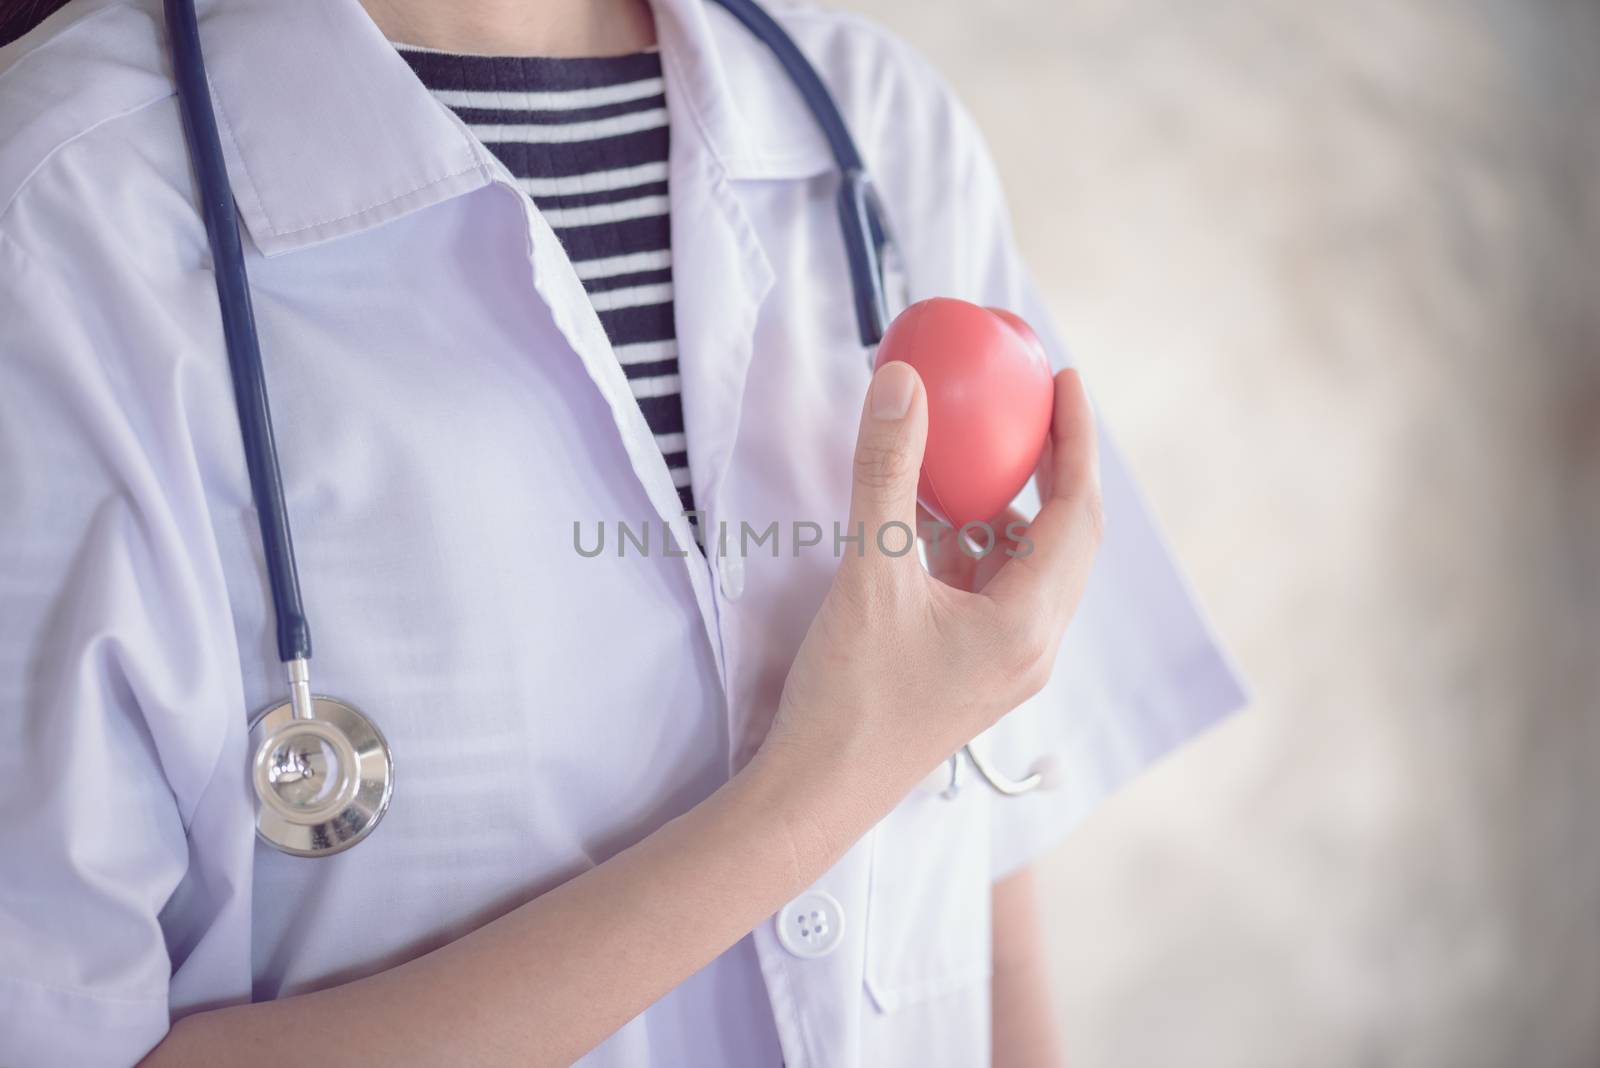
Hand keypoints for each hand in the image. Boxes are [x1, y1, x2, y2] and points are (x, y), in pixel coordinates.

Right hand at [760, 359, 1102, 833]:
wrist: (818, 794)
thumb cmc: (851, 696)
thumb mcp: (870, 573)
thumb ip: (887, 472)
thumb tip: (904, 382)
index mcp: (1029, 624)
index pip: (1078, 511)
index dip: (1077, 439)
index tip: (1066, 380)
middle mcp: (1032, 645)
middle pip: (1066, 537)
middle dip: (1052, 468)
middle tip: (1030, 408)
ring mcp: (1006, 663)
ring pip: (1027, 566)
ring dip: (1006, 509)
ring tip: (969, 460)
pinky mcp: (973, 671)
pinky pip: (992, 592)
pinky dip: (972, 547)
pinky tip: (928, 525)